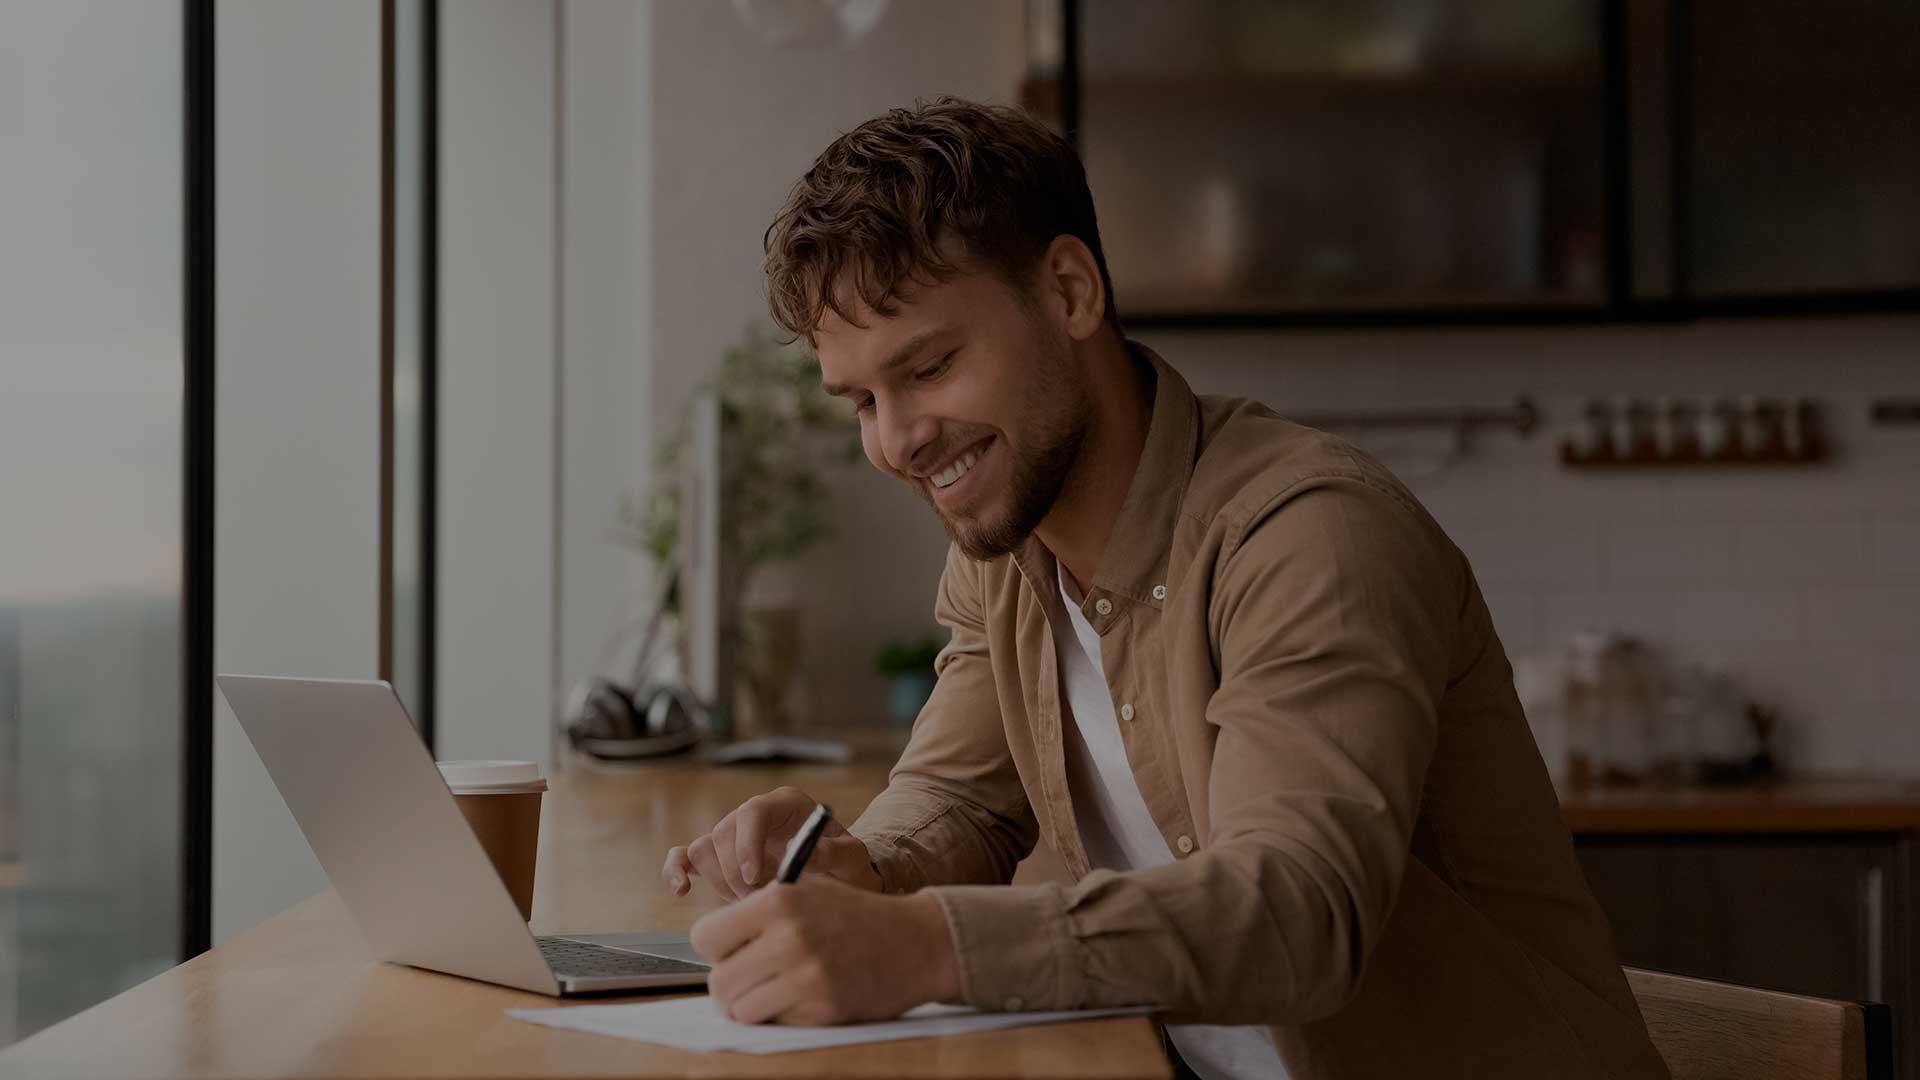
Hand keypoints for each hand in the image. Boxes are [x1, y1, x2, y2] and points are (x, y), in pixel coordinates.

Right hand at [663, 786, 881, 900]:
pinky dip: (677, 870)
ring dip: (721, 880)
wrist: (837, 881)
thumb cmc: (845, 866)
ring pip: (705, 848)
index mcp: (785, 804)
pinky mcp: (719, 858)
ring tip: (750, 900)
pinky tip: (682, 890)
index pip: (754, 811)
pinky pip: (685, 856)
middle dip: (737, 873)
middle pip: (724, 832)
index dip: (748, 843)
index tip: (755, 878)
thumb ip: (835, 853)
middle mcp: (755, 815)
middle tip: (759, 899)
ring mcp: (734, 835)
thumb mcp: (852, 859)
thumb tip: (806, 852)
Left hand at [691, 876, 960, 1024]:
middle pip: (718, 981)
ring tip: (778, 989)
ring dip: (753, 1004)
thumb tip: (711, 942)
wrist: (918, 942)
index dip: (717, 948)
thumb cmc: (858, 916)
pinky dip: (783, 1016)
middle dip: (732, 984)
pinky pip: (775, 1023)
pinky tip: (806, 997)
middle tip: (754, 977)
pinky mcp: (822, 1009)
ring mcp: (805, 977)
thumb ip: (760, 909)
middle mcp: (787, 938)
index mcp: (778, 902)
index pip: (704, 937)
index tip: (734, 950)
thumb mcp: (809, 890)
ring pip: (740, 1009)